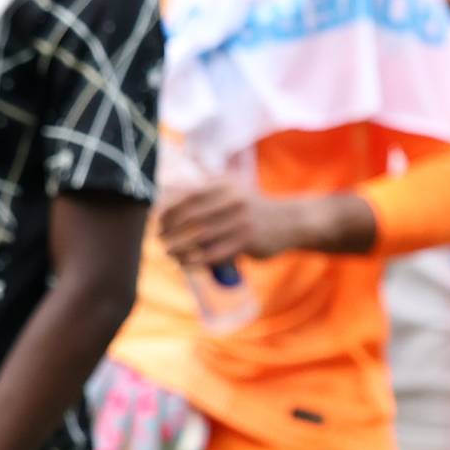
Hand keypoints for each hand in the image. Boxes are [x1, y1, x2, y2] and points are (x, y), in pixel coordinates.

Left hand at [157, 178, 293, 266]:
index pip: (186, 197)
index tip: (158, 222)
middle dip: (170, 230)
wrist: (291, 221)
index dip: (167, 211)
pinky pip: (214, 254)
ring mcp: (241, 221)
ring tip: (168, 253)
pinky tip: (185, 264)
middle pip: (190, 218)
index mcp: (225, 185)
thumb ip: (202, 191)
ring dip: (178, 248)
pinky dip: (195, 261)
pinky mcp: (248, 241)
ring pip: (199, 238)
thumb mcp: (232, 189)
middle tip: (160, 239)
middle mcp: (232, 200)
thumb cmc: (251, 207)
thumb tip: (163, 196)